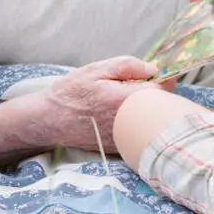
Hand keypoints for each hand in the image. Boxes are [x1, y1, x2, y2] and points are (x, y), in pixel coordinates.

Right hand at [35, 56, 168, 152]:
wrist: (49, 121)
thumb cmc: (71, 93)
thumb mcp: (96, 70)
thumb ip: (127, 66)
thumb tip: (153, 68)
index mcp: (124, 100)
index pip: (162, 89)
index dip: (164, 78)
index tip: (159, 73)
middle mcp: (128, 123)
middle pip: (162, 107)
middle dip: (158, 94)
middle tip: (143, 84)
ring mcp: (125, 138)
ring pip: (152, 121)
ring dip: (149, 109)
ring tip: (130, 99)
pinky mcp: (121, 147)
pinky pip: (140, 132)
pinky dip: (139, 122)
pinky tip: (124, 114)